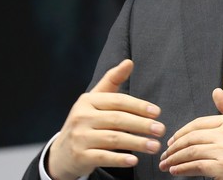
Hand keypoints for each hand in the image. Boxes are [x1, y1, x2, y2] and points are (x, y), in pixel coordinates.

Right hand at [48, 60, 165, 179]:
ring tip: (155, 146)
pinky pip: (103, 157)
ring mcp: (80, 137)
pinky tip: (134, 160)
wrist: (61, 152)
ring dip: (137, 143)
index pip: (117, 101)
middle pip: (117, 120)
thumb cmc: (85, 122)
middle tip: (161, 130)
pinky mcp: (80, 156)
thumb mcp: (95, 99)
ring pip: (113, 139)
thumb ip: (112, 80)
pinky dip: (119, 159)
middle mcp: (82, 117)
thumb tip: (129, 62)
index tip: (157, 112)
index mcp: (88, 100)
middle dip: (142, 125)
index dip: (138, 106)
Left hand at [159, 88, 222, 179]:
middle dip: (175, 146)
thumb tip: (216, 91)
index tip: (172, 140)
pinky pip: (197, 166)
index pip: (199, 124)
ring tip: (165, 164)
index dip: (182, 132)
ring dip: (175, 158)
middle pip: (192, 137)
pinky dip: (183, 168)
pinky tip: (175, 170)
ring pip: (192, 152)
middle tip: (165, 154)